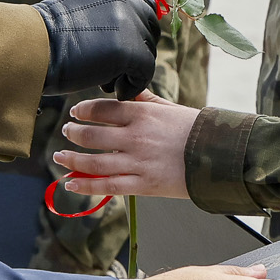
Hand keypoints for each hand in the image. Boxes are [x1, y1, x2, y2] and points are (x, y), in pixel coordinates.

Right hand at [34, 0, 157, 95]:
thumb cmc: (46, 36)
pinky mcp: (130, 50)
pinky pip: (144, 73)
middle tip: (116, 68)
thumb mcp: (80, 9)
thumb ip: (106, 13)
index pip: (145, 6)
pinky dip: (132, 86)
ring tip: (108, 80)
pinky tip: (115, 91)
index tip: (126, 48)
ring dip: (131, 69)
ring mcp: (130, 23)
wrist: (29, 48)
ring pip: (147, 53)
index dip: (139, 30)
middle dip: (137, 50)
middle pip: (150, 29)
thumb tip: (129, 33)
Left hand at [55, 93, 197, 198]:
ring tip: (59, 158)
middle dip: (74, 134)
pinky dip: (86, 185)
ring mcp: (138, 162)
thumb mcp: (171, 109)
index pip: (102, 109)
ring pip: (94, 162)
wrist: (220, 156)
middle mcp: (135, 137)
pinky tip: (71, 183)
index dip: (84, 111)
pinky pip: (108, 186)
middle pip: (93, 135)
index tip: (75, 113)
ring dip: (72, 160)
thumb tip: (128, 93)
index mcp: (142, 115)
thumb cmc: (198, 130)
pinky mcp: (143, 185)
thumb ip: (146, 101)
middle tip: (66, 133)